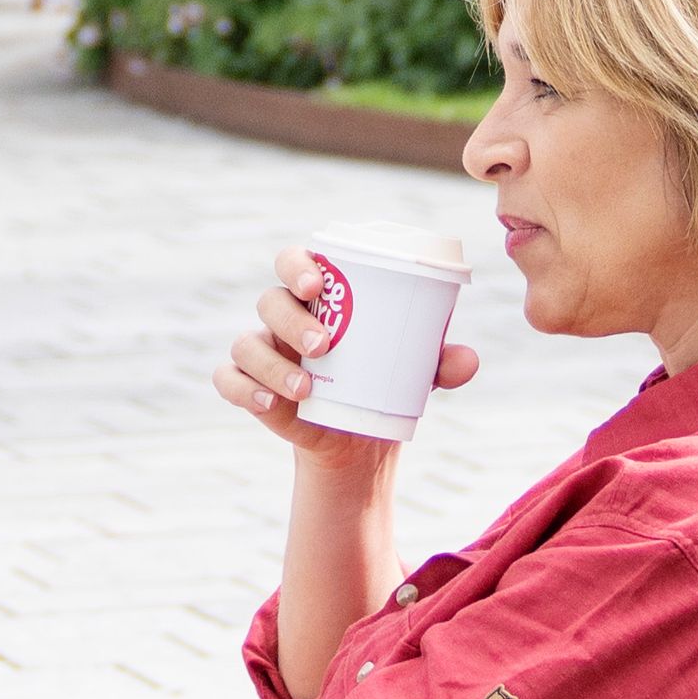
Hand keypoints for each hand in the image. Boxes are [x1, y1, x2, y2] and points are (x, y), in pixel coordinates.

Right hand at [217, 251, 475, 454]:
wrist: (359, 437)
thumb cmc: (385, 380)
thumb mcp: (416, 371)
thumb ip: (441, 362)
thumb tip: (469, 360)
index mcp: (318, 296)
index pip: (295, 262)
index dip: (298, 264)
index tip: (319, 283)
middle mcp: (283, 317)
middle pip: (270, 301)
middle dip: (292, 319)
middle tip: (324, 344)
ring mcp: (263, 352)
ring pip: (248, 343)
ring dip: (272, 364)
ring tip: (306, 388)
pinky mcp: (250, 387)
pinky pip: (228, 380)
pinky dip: (243, 388)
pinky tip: (269, 403)